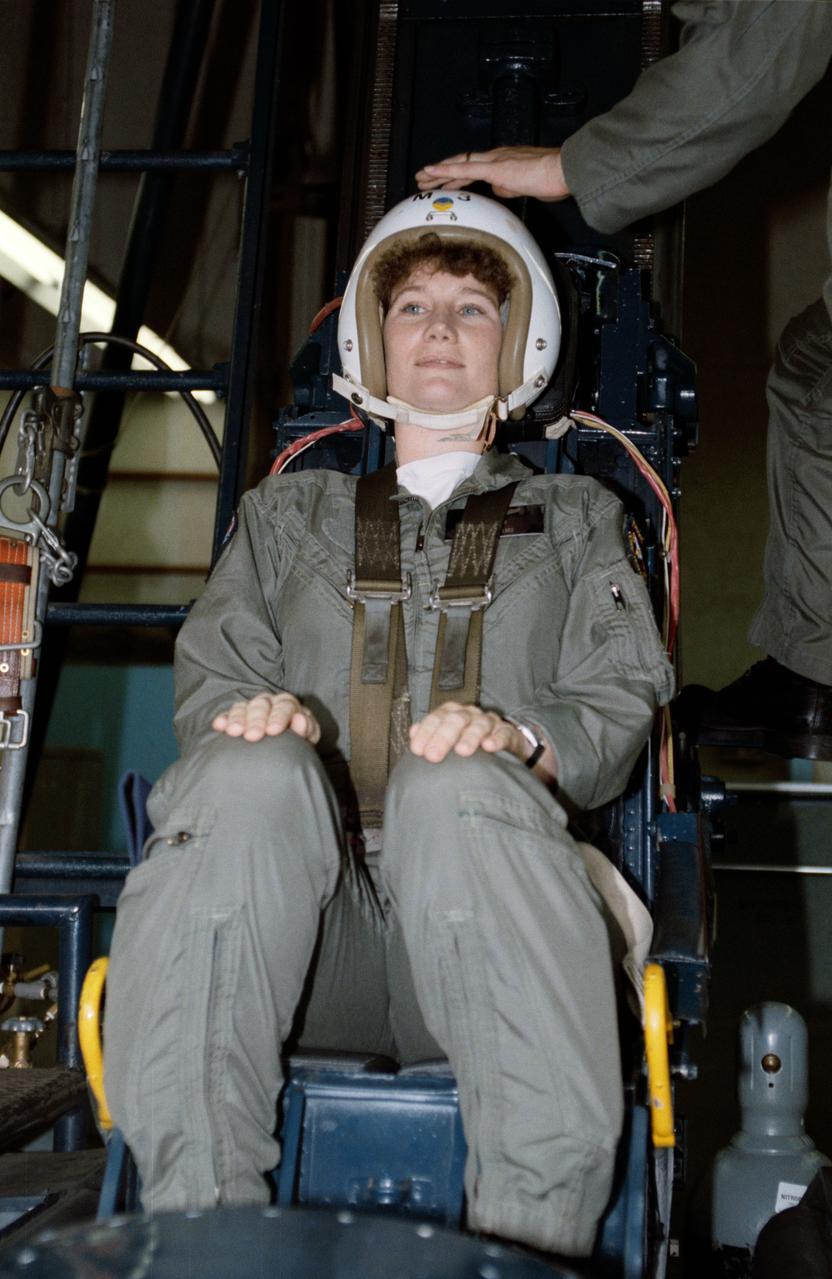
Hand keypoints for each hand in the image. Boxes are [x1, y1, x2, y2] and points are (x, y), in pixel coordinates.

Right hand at [212, 692, 320, 743]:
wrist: (282, 753)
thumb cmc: (297, 743)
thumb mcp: (306, 738)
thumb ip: (307, 729)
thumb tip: (299, 720)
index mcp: (289, 705)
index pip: (285, 706)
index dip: (279, 717)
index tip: (273, 731)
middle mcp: (269, 703)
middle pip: (262, 705)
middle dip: (256, 720)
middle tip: (252, 736)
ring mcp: (251, 708)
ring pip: (243, 707)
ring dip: (238, 719)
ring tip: (234, 732)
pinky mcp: (236, 717)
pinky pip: (228, 715)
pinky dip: (224, 719)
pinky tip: (219, 726)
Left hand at [409, 701, 530, 764]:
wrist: (501, 745)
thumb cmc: (467, 743)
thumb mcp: (448, 740)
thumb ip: (430, 736)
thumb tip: (412, 733)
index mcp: (451, 714)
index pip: (436, 718)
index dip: (426, 732)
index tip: (417, 750)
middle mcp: (469, 714)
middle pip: (455, 720)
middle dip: (443, 737)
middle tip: (433, 756)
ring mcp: (489, 722)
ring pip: (479, 724)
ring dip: (470, 737)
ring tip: (462, 751)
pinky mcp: (507, 732)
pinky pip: (503, 733)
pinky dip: (496, 739)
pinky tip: (489, 747)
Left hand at [415, 146, 569, 201]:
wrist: (562, 171)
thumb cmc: (551, 180)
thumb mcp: (525, 187)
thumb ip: (509, 188)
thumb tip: (497, 192)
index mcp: (503, 162)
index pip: (475, 168)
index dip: (457, 175)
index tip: (444, 182)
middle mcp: (496, 157)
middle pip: (462, 163)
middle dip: (442, 172)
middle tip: (424, 179)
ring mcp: (494, 160)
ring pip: (459, 164)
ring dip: (438, 172)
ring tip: (422, 178)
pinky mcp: (493, 168)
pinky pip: (464, 169)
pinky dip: (445, 170)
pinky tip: (431, 171)